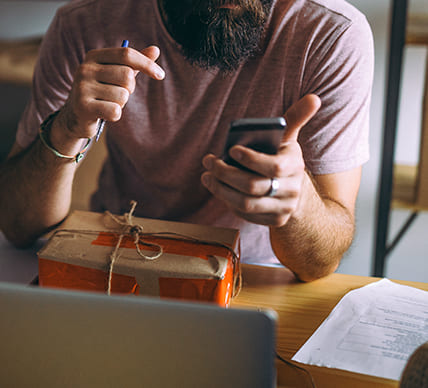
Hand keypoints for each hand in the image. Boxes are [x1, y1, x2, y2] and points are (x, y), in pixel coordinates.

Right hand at [58, 45, 164, 140]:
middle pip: (127, 76)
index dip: (147, 64)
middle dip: (129, 88)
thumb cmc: (102, 92)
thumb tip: (156, 49)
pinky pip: (115, 111)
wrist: (76, 116)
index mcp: (94, 56)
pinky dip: (115, 115)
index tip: (161, 75)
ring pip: (123, 95)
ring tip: (107, 103)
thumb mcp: (117, 74)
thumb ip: (135, 63)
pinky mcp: (83, 107)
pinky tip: (104, 114)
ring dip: (121, 103)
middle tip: (118, 94)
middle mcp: (85, 68)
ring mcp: (82, 87)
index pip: (126, 54)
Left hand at [201, 94, 320, 226]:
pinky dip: (228, 202)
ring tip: (207, 177)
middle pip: (253, 187)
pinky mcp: (274, 221)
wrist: (297, 193)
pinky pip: (245, 215)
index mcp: (295, 165)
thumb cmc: (284, 159)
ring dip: (221, 190)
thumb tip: (313, 98)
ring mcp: (284, 208)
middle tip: (209, 163)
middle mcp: (292, 190)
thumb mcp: (289, 140)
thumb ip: (295, 119)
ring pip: (246, 205)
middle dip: (226, 174)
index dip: (250, 159)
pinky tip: (220, 190)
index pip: (273, 166)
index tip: (231, 149)